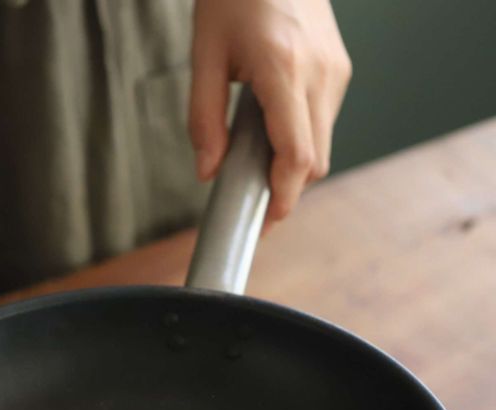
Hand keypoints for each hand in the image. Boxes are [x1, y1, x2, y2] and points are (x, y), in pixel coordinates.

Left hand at [189, 0, 351, 226]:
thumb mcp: (205, 54)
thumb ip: (204, 118)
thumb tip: (209, 172)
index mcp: (283, 70)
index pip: (296, 156)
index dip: (283, 197)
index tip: (265, 221)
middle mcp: (321, 74)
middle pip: (315, 161)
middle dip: (286, 191)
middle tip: (253, 205)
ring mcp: (336, 71)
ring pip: (323, 145)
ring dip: (293, 167)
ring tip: (256, 166)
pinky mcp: (340, 69)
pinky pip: (324, 123)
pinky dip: (301, 142)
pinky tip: (272, 136)